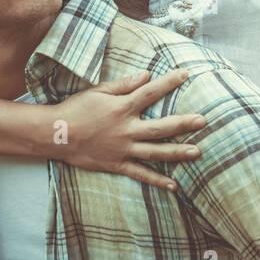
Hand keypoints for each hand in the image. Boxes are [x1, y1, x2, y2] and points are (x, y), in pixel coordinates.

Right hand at [55, 67, 205, 189]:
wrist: (55, 135)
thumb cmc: (77, 109)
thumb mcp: (99, 91)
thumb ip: (124, 85)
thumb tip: (147, 75)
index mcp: (122, 108)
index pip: (151, 93)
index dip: (169, 82)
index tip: (186, 74)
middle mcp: (126, 130)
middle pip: (160, 127)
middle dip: (183, 124)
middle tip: (203, 121)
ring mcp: (123, 149)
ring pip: (155, 152)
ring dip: (177, 152)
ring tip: (197, 152)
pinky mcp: (117, 164)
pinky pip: (140, 174)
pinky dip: (157, 180)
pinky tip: (174, 185)